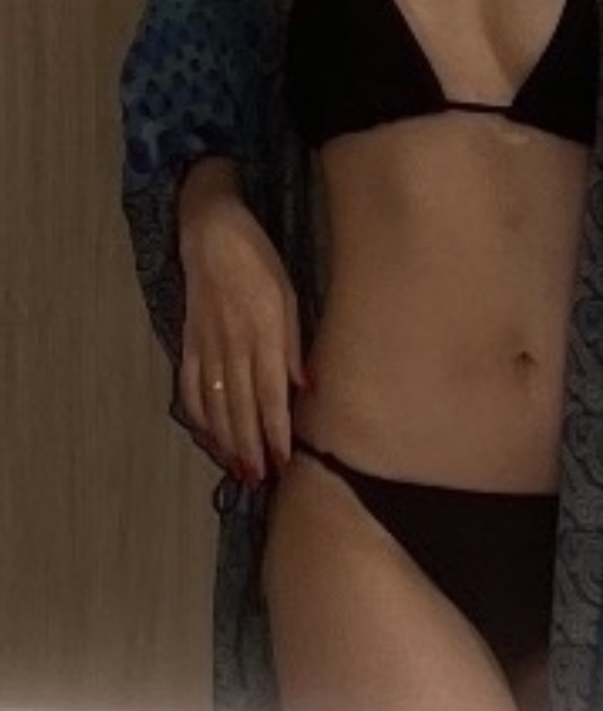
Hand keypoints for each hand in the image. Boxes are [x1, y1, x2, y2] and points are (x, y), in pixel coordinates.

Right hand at [179, 197, 304, 484]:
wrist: (210, 232)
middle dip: (251, 445)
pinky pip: (190, 384)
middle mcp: (232, 345)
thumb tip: (306, 386)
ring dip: (226, 438)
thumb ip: (293, 343)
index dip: (275, 430)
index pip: (270, 393)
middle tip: (260, 478)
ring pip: (216, 402)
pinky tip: (206, 434)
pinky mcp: (189, 340)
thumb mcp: (288, 295)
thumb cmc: (259, 260)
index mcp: (262, 333)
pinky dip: (197, 413)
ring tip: (237, 468)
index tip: (283, 461)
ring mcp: (205, 345)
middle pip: (241, 406)